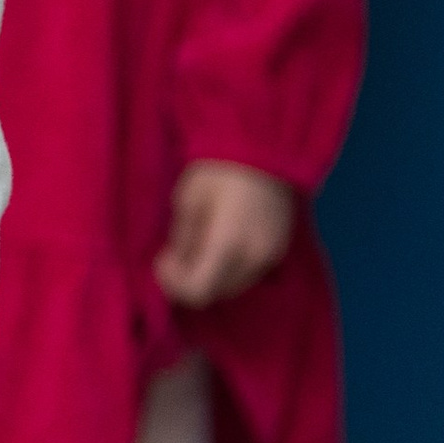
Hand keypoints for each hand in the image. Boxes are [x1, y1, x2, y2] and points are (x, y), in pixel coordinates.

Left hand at [154, 160, 293, 309]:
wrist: (263, 149)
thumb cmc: (218, 169)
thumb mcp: (188, 200)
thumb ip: (182, 238)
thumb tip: (176, 264)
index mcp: (228, 244)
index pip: (199, 291)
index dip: (174, 284)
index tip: (163, 261)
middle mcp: (254, 258)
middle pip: (217, 293)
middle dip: (192, 280)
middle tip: (175, 255)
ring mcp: (271, 257)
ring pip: (235, 286)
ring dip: (212, 277)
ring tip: (197, 245)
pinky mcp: (279, 251)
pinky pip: (250, 274)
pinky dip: (231, 269)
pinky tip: (219, 244)